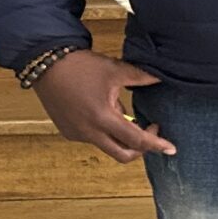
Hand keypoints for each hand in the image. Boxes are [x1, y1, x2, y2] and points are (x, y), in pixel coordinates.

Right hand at [30, 49, 171, 162]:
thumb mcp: (115, 70)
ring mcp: (77, 134)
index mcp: (103, 118)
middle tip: (151, 131)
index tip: (171, 148)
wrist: (46, 64)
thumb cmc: (81, 66)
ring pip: (107, 145)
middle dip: (141, 148)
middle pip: (123, 154)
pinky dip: (105, 131)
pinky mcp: (68, 132)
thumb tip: (162, 77)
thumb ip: (141, 77)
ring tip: (123, 109)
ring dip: (122, 136)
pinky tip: (105, 111)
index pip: (136, 140)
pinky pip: (93, 138)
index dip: (156, 144)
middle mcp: (89, 132)